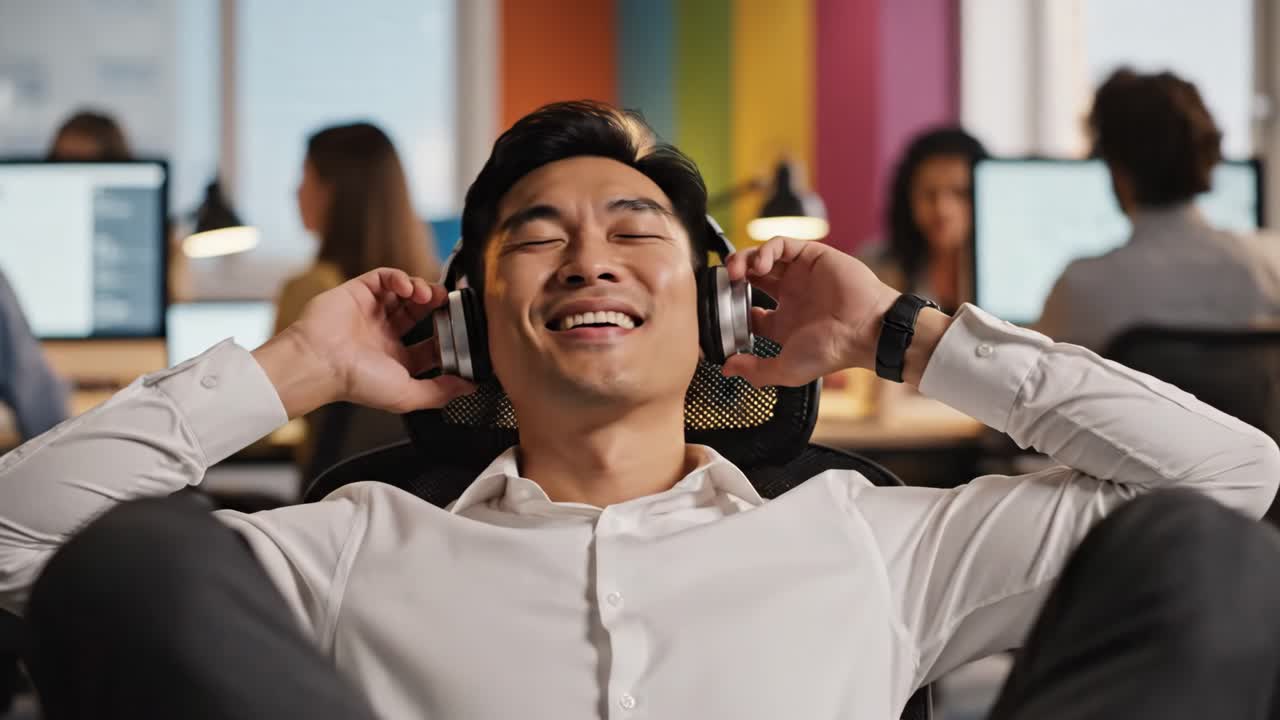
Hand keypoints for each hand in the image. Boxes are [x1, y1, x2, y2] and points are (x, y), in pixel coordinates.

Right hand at [253, 268, 474, 417]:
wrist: (319, 362)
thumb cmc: (355, 382)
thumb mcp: (407, 395)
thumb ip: (440, 391)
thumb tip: (469, 386)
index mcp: (395, 359)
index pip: (430, 344)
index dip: (448, 335)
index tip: (464, 330)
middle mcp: (384, 335)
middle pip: (420, 313)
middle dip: (438, 306)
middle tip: (449, 303)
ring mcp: (371, 312)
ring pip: (405, 292)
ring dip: (422, 289)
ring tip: (429, 295)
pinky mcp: (358, 292)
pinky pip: (384, 277)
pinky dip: (400, 277)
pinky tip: (409, 286)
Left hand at [720, 236, 902, 387]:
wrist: (865, 329)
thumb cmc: (832, 351)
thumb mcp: (786, 369)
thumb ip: (755, 371)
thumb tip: (726, 368)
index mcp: (783, 323)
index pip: (748, 310)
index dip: (731, 307)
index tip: (721, 311)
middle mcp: (791, 297)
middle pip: (751, 278)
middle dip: (733, 277)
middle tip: (724, 282)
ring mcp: (800, 275)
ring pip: (763, 257)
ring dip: (744, 260)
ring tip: (737, 270)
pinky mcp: (811, 256)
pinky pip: (781, 245)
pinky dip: (765, 250)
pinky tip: (760, 264)